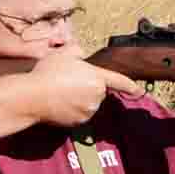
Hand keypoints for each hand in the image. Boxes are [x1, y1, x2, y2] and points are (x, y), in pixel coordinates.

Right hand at [28, 44, 143, 126]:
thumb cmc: (48, 73)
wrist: (33, 97)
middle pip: (97, 91)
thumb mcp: (63, 54)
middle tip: (66, 81)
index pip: (119, 81)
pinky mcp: (79, 122)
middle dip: (86, 86)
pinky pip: (80, 114)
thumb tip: (81, 55)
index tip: (140, 91)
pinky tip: (59, 103)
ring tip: (60, 92)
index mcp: (97, 77)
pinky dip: (72, 110)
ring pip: (89, 104)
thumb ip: (77, 51)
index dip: (131, 86)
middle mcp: (97, 95)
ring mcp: (89, 111)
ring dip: (79, 99)